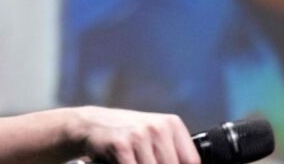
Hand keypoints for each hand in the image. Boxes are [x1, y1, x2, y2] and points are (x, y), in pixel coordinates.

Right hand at [68, 107, 200, 163]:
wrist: (92, 123)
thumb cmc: (127, 134)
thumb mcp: (154, 136)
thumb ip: (171, 153)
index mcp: (171, 124)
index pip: (191, 161)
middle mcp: (158, 127)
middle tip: (143, 162)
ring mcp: (139, 135)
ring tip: (134, 161)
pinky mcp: (122, 145)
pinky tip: (121, 162)